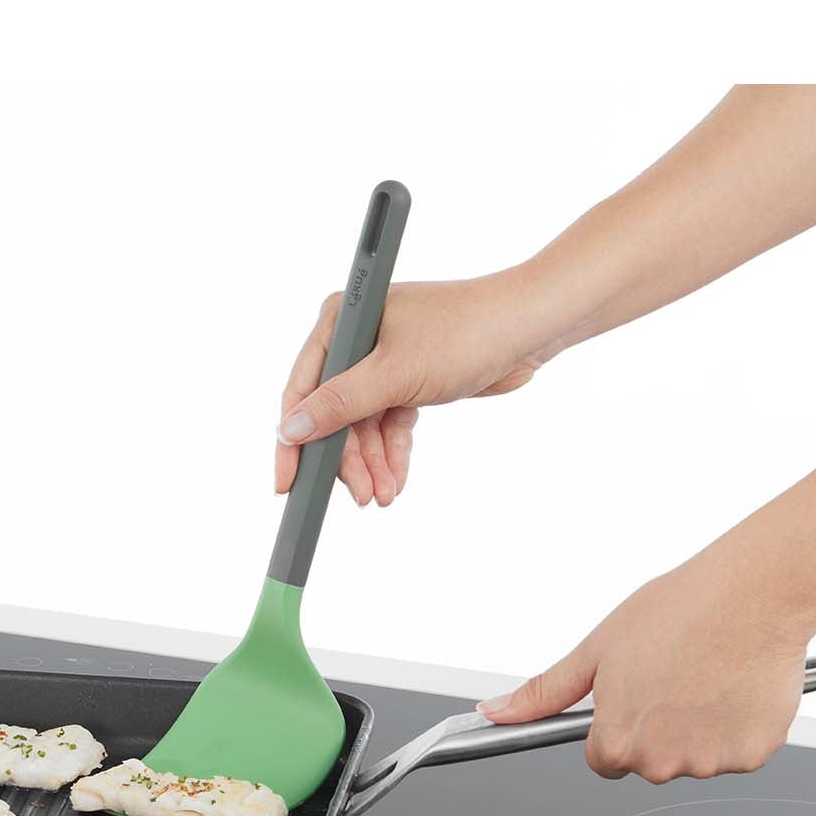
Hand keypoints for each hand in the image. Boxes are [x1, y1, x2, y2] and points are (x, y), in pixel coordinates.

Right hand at [274, 267, 574, 505]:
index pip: (303, 387)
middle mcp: (357, 337)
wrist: (528, 328)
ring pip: (363, 425)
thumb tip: (291, 429)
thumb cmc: (465, 332)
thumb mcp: (394, 373)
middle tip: (360, 495)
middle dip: (346, 458)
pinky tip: (397, 479)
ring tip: (384, 495)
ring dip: (372, 463)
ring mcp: (384, 360)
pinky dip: (393, 453)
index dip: (293, 437)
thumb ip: (339, 404)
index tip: (288, 480)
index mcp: (341, 320)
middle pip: (333, 413)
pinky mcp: (410, 379)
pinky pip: (389, 425)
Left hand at [480, 540, 815, 781]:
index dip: (615, 726)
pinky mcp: (754, 753)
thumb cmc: (679, 612)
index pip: (603, 760)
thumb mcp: (597, 649)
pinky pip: (737, 751)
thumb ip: (546, 693)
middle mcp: (662, 763)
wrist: (753, 593)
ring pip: (694, 758)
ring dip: (698, 728)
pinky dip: (737, 726)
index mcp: (617, 741)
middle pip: (648, 763)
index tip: (635, 696)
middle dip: (656, 730)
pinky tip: (734, 685)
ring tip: (706, 676)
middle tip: (673, 677)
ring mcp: (711, 762)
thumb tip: (496, 714)